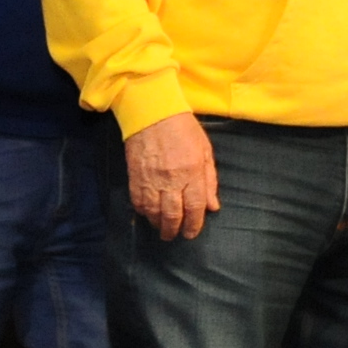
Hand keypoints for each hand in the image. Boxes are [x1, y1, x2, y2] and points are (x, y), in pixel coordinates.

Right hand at [126, 112, 219, 239]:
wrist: (152, 112)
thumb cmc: (183, 129)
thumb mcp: (205, 150)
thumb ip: (209, 180)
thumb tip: (212, 206)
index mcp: (192, 172)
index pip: (195, 207)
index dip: (194, 225)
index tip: (191, 233)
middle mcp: (172, 179)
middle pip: (173, 215)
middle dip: (174, 230)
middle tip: (174, 236)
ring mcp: (151, 179)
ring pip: (154, 212)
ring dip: (158, 224)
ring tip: (162, 228)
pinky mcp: (135, 176)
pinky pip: (138, 201)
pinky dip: (143, 212)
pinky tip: (148, 214)